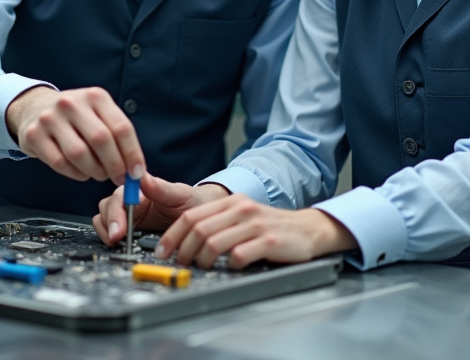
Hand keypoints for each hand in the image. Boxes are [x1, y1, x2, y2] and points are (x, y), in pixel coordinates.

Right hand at [6, 86, 143, 183]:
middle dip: (115, 166)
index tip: (137, 173)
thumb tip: (136, 170)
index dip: (132, 154)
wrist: (35, 108)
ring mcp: (50, 118)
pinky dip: (75, 174)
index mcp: (95, 97)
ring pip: (79, 154)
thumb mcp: (98, 114)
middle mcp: (72, 104)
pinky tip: (81, 172)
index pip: (121, 127)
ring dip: (94, 171)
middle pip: (101, 140)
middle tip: (119, 178)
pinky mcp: (34, 135)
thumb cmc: (76, 117)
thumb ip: (117, 137)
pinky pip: (60, 163)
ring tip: (99, 173)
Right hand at [92, 175, 228, 245]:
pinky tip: (120, 246)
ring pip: (104, 220)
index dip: (115, 212)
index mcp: (139, 190)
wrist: (199, 218)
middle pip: (106, 209)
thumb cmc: (190, 202)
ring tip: (116, 244)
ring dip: (106, 232)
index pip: (118, 197)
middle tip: (116, 239)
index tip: (119, 227)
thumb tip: (142, 177)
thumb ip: (160, 188)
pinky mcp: (128, 231)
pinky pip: (111, 233)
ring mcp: (128, 217)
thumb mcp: (180, 194)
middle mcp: (130, 202)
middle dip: (109, 224)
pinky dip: (110, 239)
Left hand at [155, 195, 357, 269]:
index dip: (172, 236)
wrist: (307, 229)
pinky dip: (229, 265)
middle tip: (180, 264)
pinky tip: (231, 267)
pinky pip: (238, 256)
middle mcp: (241, 209)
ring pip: (214, 243)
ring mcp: (255, 225)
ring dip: (202, 260)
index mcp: (230, 201)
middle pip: (199, 230)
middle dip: (183, 250)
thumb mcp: (241, 215)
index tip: (162, 251)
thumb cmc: (269, 226)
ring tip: (202, 267)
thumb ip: (216, 222)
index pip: (191, 216)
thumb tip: (183, 240)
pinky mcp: (269, 242)